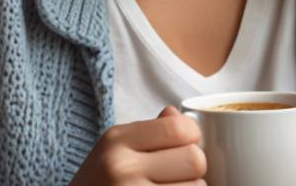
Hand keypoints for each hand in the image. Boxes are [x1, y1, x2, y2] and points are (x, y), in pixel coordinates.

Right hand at [70, 105, 207, 184]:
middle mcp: (121, 167)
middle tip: (176, 176)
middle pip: (195, 160)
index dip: (192, 138)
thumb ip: (152, 130)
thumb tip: (181, 116)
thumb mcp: (115, 148)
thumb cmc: (100, 183)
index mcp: (118, 140)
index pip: (180, 128)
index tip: (183, 148)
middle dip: (193, 169)